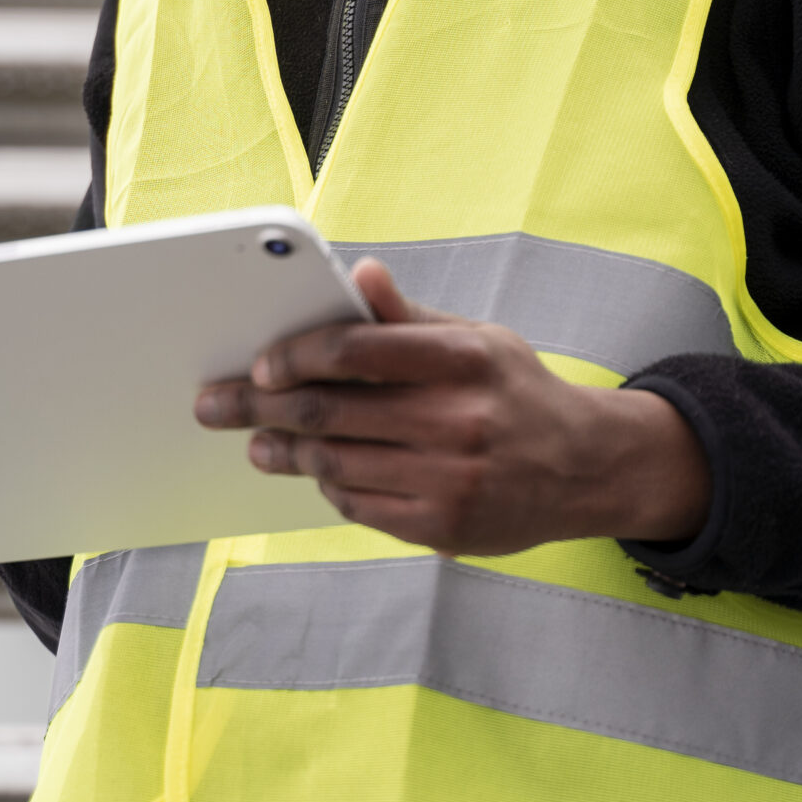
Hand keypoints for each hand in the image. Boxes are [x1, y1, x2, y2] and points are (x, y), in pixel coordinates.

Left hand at [193, 258, 711, 556]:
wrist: (584, 467)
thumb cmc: (516, 392)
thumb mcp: (477, 339)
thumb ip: (408, 316)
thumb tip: (360, 275)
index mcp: (461, 359)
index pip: (357, 350)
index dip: (297, 355)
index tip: (262, 362)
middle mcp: (455, 420)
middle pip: (331, 413)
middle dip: (260, 407)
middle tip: (216, 405)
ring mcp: (449, 478)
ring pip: (336, 463)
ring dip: (284, 453)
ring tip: (256, 442)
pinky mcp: (443, 526)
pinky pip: (361, 505)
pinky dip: (329, 485)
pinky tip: (314, 471)